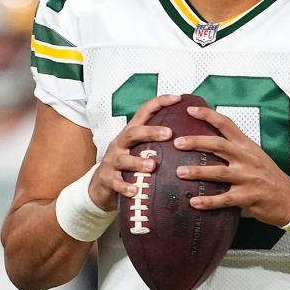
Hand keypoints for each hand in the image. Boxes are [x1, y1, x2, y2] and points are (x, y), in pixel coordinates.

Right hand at [88, 94, 179, 210]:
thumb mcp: (139, 148)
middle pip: (133, 132)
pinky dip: (125, 187)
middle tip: (168, 134)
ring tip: (152, 166)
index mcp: (131, 133)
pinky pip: (116, 183)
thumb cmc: (127, 164)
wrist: (100, 186)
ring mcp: (112, 161)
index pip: (144, 112)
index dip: (159, 102)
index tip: (177, 99)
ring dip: (138, 162)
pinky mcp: (107, 179)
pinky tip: (135, 191)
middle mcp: (120, 144)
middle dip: (150, 132)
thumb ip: (157, 141)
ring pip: (123, 158)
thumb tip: (189, 135)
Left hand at [173, 105, 289, 226]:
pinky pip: (224, 198)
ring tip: (179, 172)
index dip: (208, 115)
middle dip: (196, 142)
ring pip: (219, 172)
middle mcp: (246, 158)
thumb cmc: (268, 176)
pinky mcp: (247, 196)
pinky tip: (194, 202)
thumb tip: (207, 143)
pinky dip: (208, 201)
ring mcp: (247, 177)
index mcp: (247, 146)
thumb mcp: (254, 155)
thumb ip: (235, 148)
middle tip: (177, 142)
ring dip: (197, 172)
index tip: (190, 110)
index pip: (226, 125)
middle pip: (218, 145)